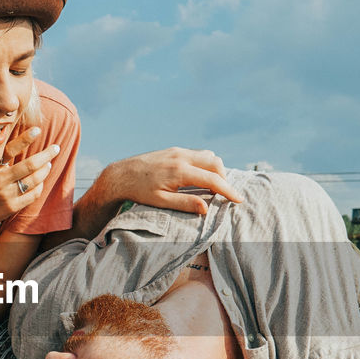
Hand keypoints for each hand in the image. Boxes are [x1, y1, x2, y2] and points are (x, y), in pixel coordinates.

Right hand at [0, 127, 59, 228]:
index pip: (10, 149)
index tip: (37, 130)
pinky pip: (33, 194)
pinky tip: (41, 180)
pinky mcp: (12, 207)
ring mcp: (7, 194)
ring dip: (45, 170)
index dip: (25, 138)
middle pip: (30, 165)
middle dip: (46, 155)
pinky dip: (40, 186)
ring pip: (34, 179)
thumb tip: (18, 139)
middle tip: (56, 148)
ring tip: (48, 164)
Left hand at [101, 148, 242, 214]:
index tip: (239, 200)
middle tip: (225, 194)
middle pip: (215, 162)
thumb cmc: (139, 192)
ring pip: (208, 155)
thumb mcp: (161, 201)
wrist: (120, 175)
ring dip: (215, 169)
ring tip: (213, 186)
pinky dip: (205, 164)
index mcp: (179, 171)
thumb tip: (206, 208)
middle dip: (224, 178)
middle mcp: (181, 157)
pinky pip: (197, 154)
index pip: (212, 179)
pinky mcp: (174, 150)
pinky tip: (200, 176)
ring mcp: (178, 151)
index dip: (228, 190)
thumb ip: (184, 203)